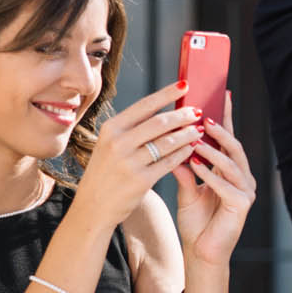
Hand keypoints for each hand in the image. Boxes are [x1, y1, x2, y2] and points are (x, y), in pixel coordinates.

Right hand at [70, 83, 202, 228]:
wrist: (93, 207)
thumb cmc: (106, 173)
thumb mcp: (109, 145)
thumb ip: (131, 130)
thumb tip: (165, 113)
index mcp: (111, 129)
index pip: (145, 105)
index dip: (167, 94)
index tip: (185, 85)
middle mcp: (118, 142)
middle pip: (160, 122)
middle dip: (183, 116)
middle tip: (197, 112)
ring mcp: (129, 162)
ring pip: (168, 142)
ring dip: (188, 134)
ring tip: (198, 131)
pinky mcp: (141, 180)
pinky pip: (170, 162)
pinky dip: (184, 153)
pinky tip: (192, 149)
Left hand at [174, 97, 257, 266]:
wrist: (201, 252)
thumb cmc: (196, 222)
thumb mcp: (187, 189)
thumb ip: (184, 168)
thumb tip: (173, 143)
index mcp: (230, 170)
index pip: (228, 139)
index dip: (225, 117)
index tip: (221, 94)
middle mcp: (242, 177)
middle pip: (234, 147)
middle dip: (220, 130)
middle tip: (204, 117)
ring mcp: (245, 191)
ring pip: (233, 163)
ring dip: (214, 150)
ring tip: (198, 139)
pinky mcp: (242, 205)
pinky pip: (227, 185)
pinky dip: (211, 174)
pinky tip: (197, 166)